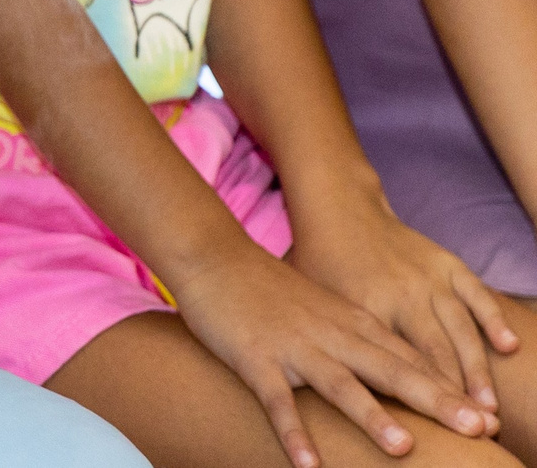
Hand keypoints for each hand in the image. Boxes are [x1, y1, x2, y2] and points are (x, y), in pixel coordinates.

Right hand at [169, 235, 493, 467]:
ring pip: (340, 384)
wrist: (214, 255)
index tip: (488, 417)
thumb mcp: (328, 309)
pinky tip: (308, 465)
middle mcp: (332, 335)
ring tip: (404, 448)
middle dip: (437, 401)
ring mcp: (293, 347)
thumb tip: (397, 372)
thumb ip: (361, 338)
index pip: (412, 359)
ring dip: (372, 416)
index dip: (452, 388)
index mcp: (354, 323)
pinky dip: (293, 432)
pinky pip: (276, 401)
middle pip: (391, 370)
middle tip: (478, 427)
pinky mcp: (254, 358)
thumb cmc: (271, 289)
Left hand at [290, 183, 521, 416]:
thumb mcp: (317, 304)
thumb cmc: (320, 264)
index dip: (414, 400)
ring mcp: (426, 277)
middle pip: (432, 352)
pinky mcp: (445, 262)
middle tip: (476, 429)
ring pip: (459, 330)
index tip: (430, 431)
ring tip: (489, 408)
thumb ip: (335, 345)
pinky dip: (493, 319)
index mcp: (363, 306)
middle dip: (455, 394)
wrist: (338, 208)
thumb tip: (342, 395)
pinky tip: (508, 347)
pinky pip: (476, 293)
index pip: (392, 362)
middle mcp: (398, 293)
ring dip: (477, 370)